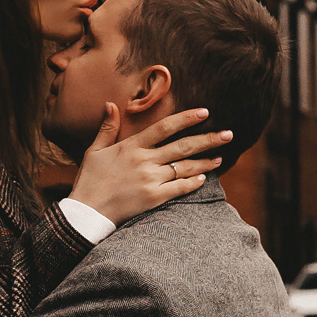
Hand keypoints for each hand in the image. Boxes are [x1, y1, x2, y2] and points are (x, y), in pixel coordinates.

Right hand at [69, 107, 232, 226]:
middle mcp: (144, 161)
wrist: (87, 212)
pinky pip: (180, 188)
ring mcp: (151, 180)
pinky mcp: (154, 198)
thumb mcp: (94, 150)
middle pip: (183, 147)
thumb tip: (111, 104)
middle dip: (208, 139)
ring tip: (220, 157)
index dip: (186, 119)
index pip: (165, 127)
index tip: (205, 112)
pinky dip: (193, 183)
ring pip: (185, 168)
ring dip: (205, 162)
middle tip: (228, 134)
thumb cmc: (89, 180)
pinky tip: (203, 178)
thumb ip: (107, 127)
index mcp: (131, 146)